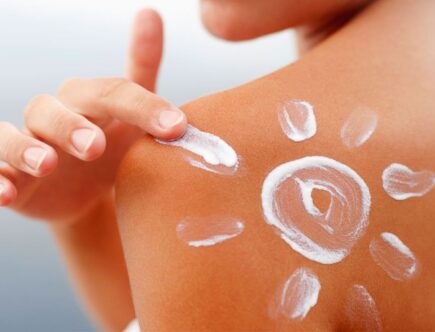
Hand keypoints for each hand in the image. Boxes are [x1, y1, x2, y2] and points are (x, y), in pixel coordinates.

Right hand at [0, 9, 184, 222]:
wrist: (88, 192)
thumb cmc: (111, 144)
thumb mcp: (132, 112)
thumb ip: (142, 67)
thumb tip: (149, 11)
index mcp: (86, 101)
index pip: (111, 93)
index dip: (143, 107)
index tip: (177, 127)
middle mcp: (52, 118)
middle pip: (51, 110)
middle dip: (71, 126)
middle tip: (96, 147)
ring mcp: (29, 146)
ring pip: (10, 137)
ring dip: (24, 148)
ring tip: (46, 164)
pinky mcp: (13, 177)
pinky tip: (8, 193)